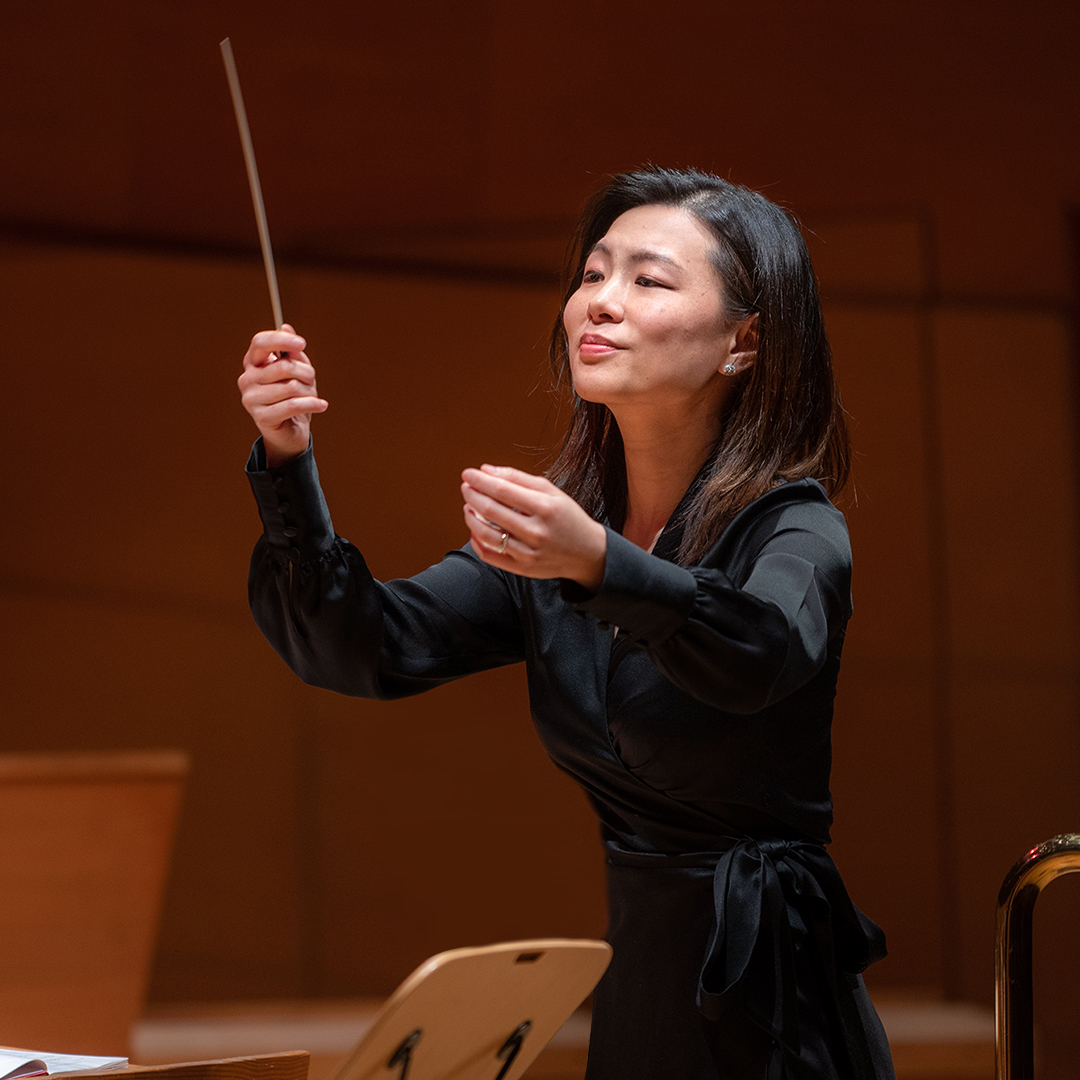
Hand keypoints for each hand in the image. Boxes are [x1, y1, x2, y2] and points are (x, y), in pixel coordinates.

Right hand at [238, 324, 327, 465]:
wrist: (290, 431)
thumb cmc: (292, 398)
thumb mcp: (297, 371)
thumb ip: (293, 352)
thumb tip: (287, 327)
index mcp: (253, 363)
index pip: (260, 342)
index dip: (281, 340)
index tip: (301, 343)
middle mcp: (247, 379)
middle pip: (283, 366)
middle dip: (306, 373)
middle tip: (312, 380)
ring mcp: (251, 399)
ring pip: (291, 387)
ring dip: (309, 392)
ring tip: (311, 397)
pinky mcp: (262, 417)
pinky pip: (293, 405)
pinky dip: (311, 404)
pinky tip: (321, 405)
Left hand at [461, 465, 606, 588]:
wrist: (587, 552)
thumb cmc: (567, 518)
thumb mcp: (551, 491)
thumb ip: (518, 478)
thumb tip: (486, 470)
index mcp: (545, 508)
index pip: (502, 490)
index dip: (480, 481)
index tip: (468, 473)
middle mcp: (537, 531)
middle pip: (491, 510)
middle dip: (472, 495)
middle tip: (466, 487)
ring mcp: (528, 553)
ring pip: (486, 534)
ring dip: (470, 518)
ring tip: (469, 507)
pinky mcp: (522, 569)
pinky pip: (490, 555)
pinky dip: (477, 541)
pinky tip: (476, 529)